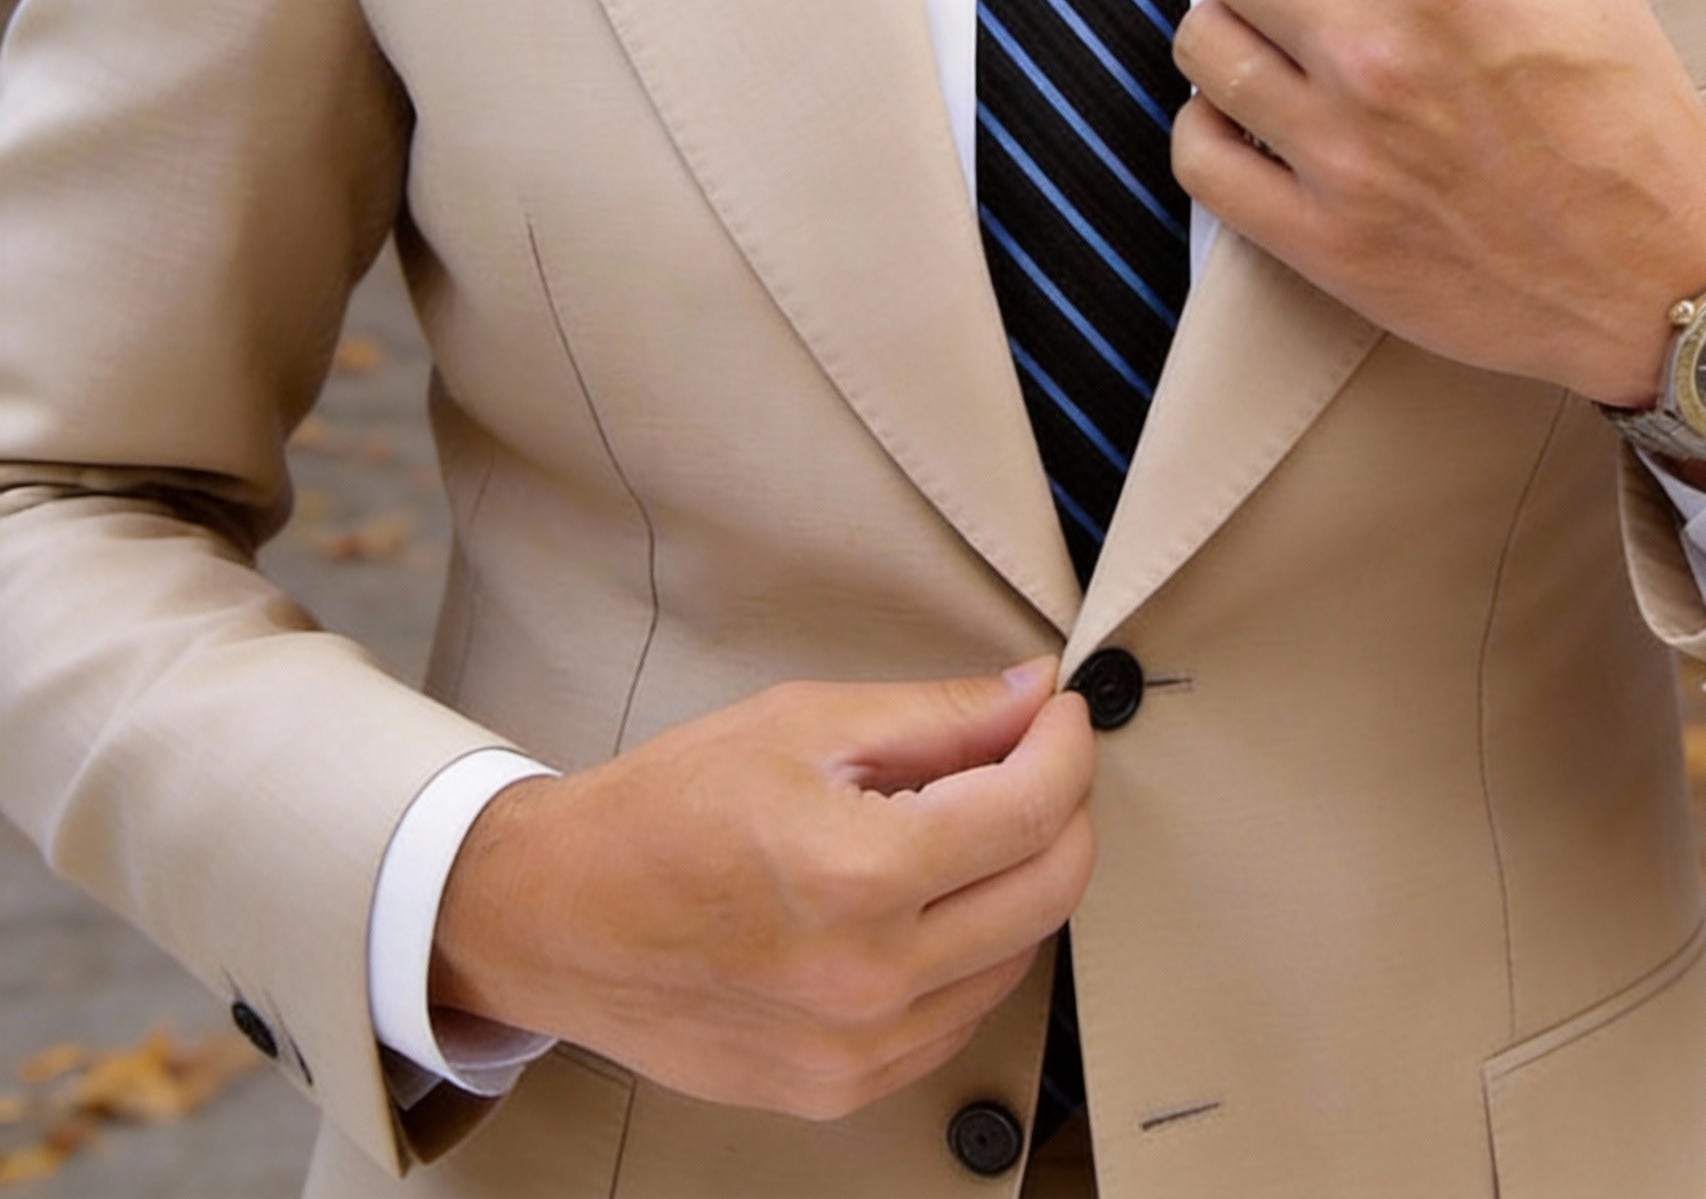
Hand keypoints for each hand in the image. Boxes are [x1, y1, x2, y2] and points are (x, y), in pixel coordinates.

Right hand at [429, 658, 1094, 1119]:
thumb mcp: (803, 724)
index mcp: (858, 873)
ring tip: (972, 824)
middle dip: (1066, 808)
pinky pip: (960, 1018)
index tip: (1061, 713)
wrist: (559, 916)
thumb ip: (936, 715)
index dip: (1065, 744)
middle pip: (1049, 891)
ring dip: (1022, 881)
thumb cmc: (664, 810)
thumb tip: (1033, 696)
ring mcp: (857, 1049)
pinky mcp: (840, 1089)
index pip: (1031, 808)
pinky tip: (933, 901)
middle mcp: (869, 977)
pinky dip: (975, 951)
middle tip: (1038, 757)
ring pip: (1017, 958)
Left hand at [1171, 0, 1705, 407]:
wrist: (1661, 283)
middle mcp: (1377, 63)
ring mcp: (1339, 157)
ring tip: (1272, 37)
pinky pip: (1199, 160)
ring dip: (1225, 24)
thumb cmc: (1633, 126)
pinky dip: (1208, 127)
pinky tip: (1253, 116)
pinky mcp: (1319, 240)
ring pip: (1202, 45)